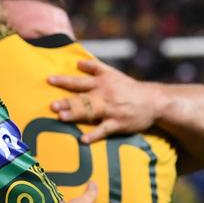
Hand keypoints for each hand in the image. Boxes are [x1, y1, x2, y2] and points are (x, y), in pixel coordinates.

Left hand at [48, 59, 165, 142]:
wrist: (154, 100)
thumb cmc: (129, 87)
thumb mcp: (113, 73)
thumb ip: (95, 67)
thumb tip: (78, 62)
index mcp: (102, 83)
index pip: (80, 81)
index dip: (64, 80)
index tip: (49, 79)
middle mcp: (104, 96)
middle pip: (82, 98)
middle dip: (67, 101)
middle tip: (52, 105)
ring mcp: (111, 110)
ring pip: (90, 112)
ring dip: (75, 115)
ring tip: (61, 117)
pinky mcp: (118, 124)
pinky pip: (104, 130)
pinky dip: (94, 135)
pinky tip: (83, 140)